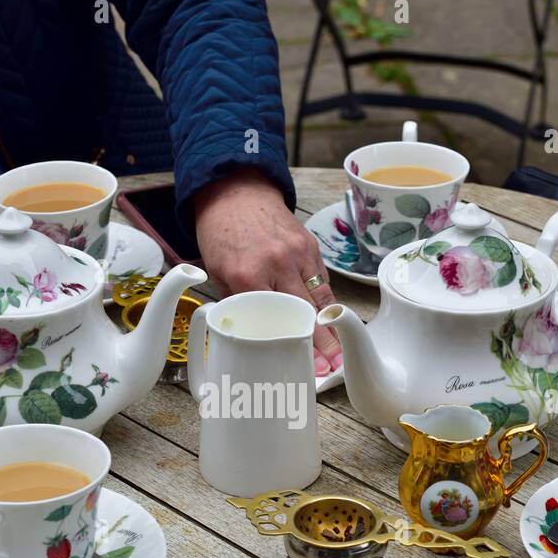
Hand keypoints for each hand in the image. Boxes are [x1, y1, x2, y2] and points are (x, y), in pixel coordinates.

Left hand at [194, 168, 341, 374]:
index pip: (275, 319)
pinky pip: (322, 279)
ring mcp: (297, 253)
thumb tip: (252, 333)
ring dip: (330, 325)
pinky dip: (326, 300)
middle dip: (322, 342)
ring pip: (320, 297)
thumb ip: (236, 302)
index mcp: (247, 275)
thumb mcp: (217, 272)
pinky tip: (331, 319)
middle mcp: (276, 264)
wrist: (235, 192)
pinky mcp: (310, 245)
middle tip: (332, 365)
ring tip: (340, 349)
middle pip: (305, 312)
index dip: (293, 344)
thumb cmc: (221, 233)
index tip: (307, 364)